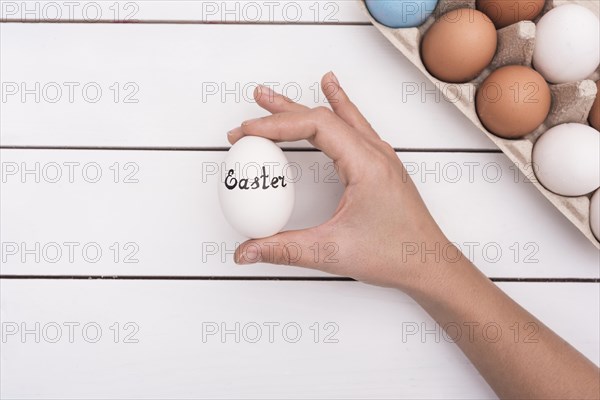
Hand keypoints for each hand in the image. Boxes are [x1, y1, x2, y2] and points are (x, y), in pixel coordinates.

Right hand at [228, 72, 459, 288]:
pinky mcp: (379, 165)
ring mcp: (379, 157)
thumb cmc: (397, 255)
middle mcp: (375, 153)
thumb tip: (248, 250)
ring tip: (276, 97)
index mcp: (367, 164)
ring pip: (337, 117)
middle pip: (323, 115)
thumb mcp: (332, 252)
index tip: (249, 131)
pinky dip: (337, 106)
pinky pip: (354, 124)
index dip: (277, 124)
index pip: (315, 126)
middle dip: (283, 111)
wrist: (429, 264)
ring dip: (304, 106)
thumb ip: (285, 250)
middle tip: (254, 104)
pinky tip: (331, 91)